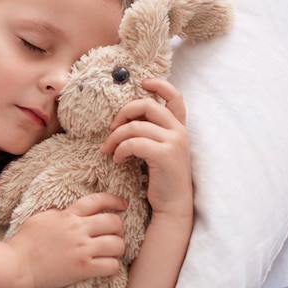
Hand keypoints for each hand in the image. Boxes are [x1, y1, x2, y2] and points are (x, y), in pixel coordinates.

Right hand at [6, 193, 127, 287]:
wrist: (18, 265)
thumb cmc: (26, 241)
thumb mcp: (42, 217)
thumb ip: (59, 213)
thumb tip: (70, 212)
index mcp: (68, 215)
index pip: (97, 201)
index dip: (114, 200)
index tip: (122, 204)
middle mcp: (78, 230)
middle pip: (113, 222)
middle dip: (118, 226)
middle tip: (115, 232)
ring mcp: (82, 250)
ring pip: (117, 244)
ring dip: (118, 247)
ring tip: (112, 250)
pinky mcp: (83, 269)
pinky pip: (111, 266)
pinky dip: (113, 265)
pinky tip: (106, 265)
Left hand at [100, 78, 192, 217]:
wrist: (173, 205)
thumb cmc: (161, 178)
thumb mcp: (159, 150)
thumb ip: (151, 132)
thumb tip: (125, 120)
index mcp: (178, 127)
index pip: (175, 97)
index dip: (159, 84)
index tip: (142, 82)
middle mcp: (179, 131)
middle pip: (147, 105)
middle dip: (123, 112)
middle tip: (111, 127)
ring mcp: (174, 142)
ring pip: (135, 126)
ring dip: (115, 137)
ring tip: (107, 149)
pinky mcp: (165, 155)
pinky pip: (133, 143)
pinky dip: (119, 149)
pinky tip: (116, 159)